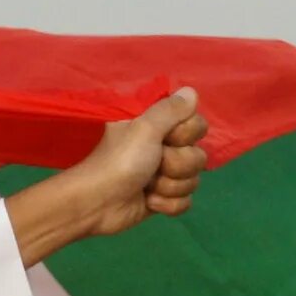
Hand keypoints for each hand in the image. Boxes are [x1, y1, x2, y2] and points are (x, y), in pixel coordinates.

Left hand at [75, 87, 208, 236]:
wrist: (97, 203)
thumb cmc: (120, 161)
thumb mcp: (145, 128)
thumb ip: (171, 109)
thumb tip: (191, 91)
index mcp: (159, 126)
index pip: (197, 124)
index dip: (186, 135)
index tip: (167, 138)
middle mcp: (164, 147)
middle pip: (198, 156)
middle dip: (176, 165)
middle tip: (153, 165)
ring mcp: (165, 175)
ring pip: (193, 181)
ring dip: (168, 186)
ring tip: (146, 186)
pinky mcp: (163, 199)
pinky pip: (185, 202)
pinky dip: (167, 204)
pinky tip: (148, 201)